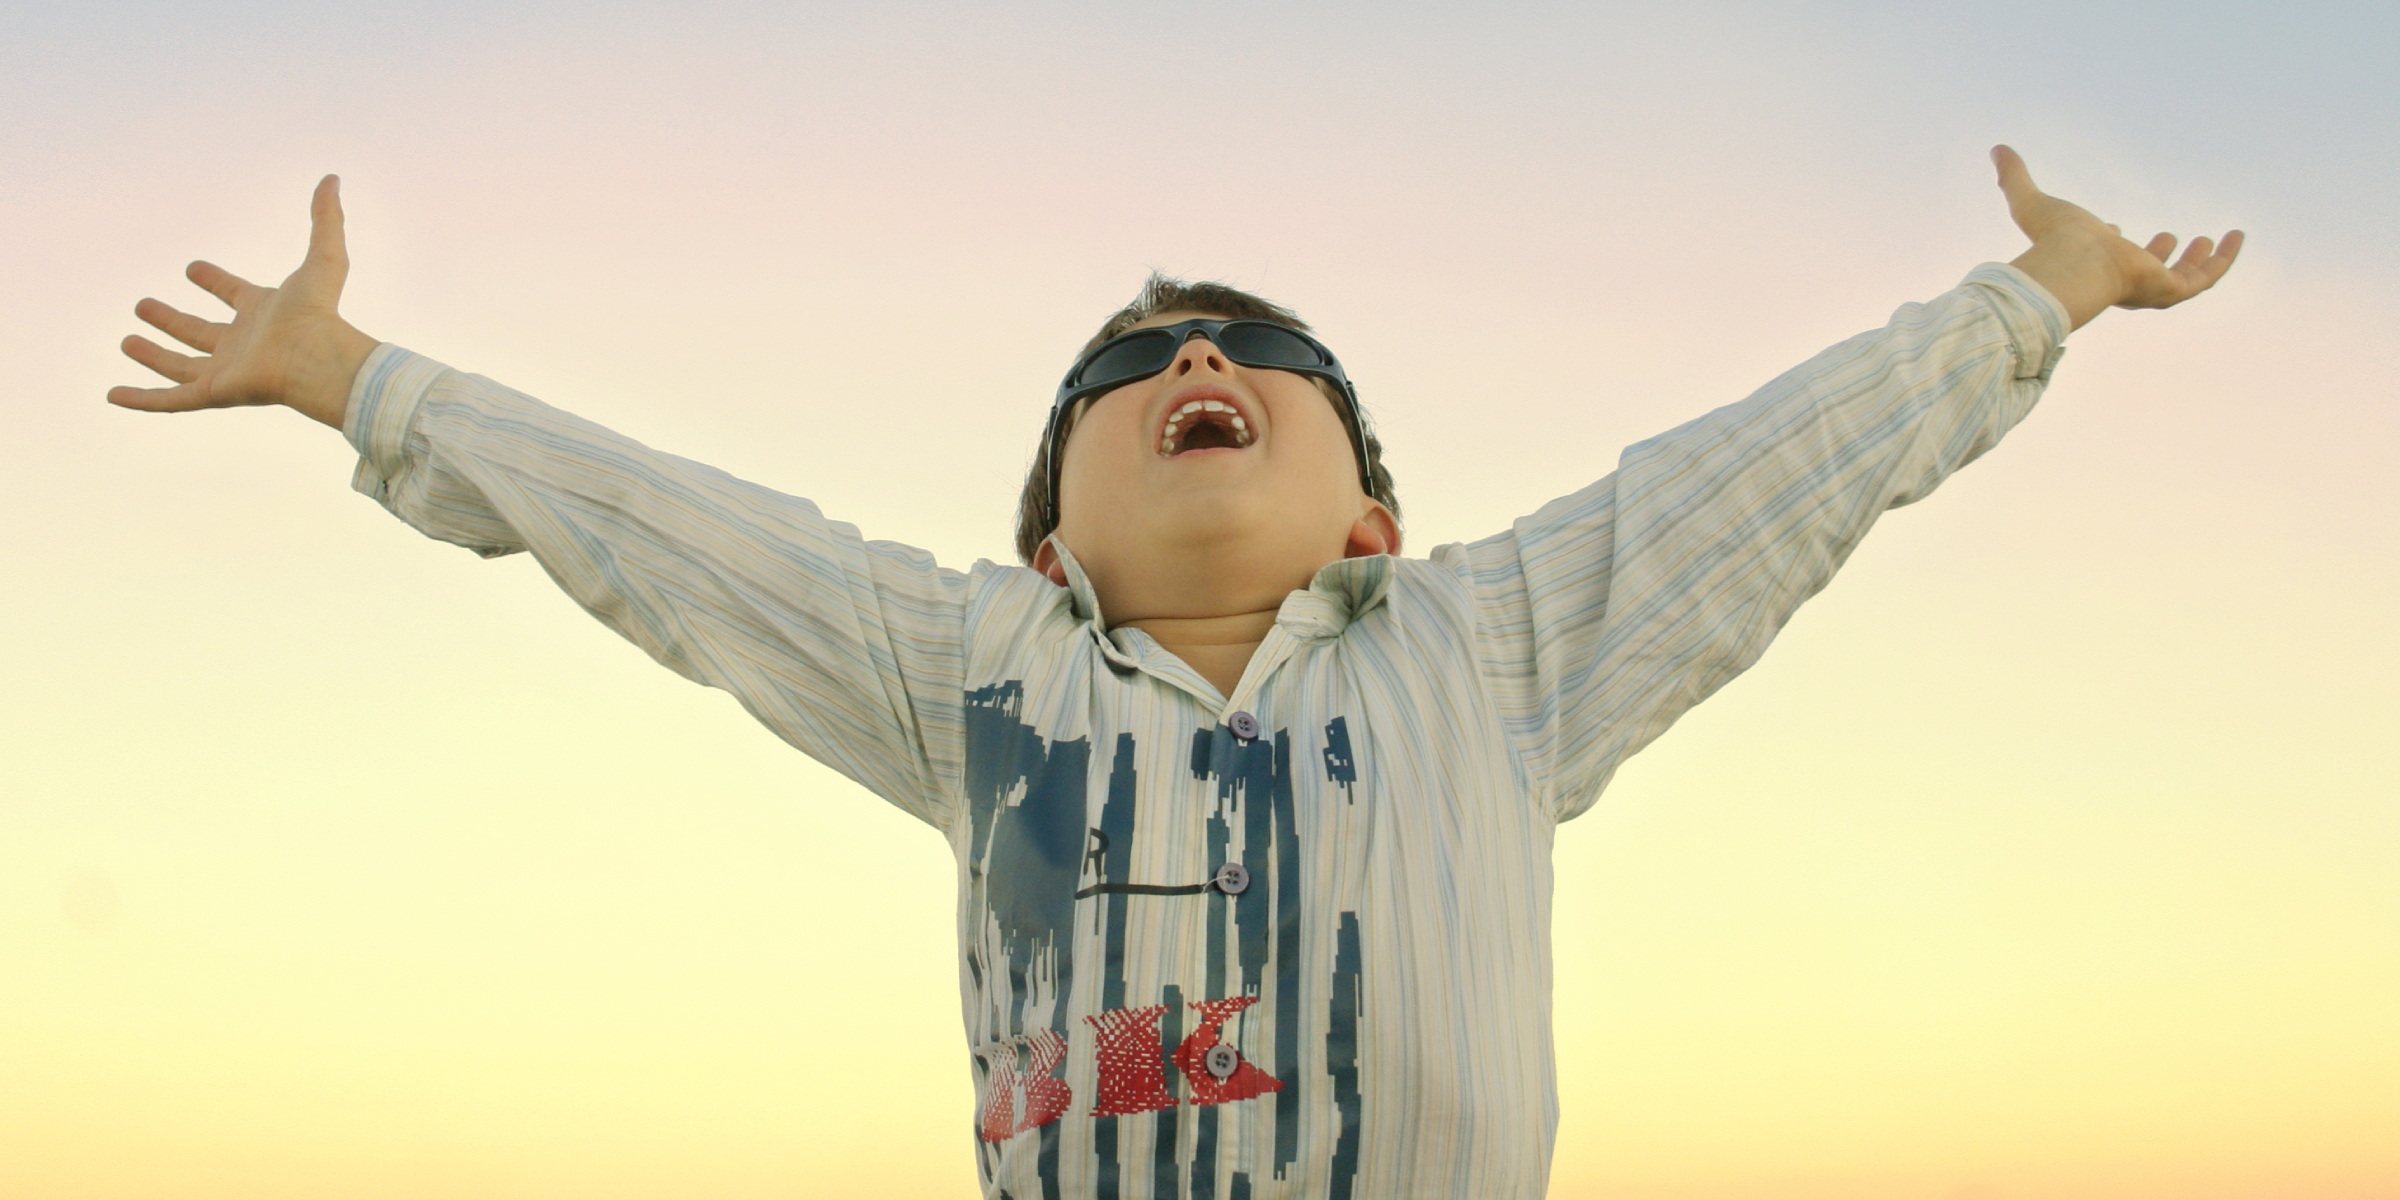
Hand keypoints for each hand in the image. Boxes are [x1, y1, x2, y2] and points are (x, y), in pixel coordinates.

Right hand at [109, 175, 378, 429]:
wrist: (318, 358)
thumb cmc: (321, 312)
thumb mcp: (323, 257)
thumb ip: (326, 218)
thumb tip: (333, 177)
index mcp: (264, 313)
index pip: (235, 294)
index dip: (215, 281)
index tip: (193, 268)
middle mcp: (244, 344)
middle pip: (201, 332)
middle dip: (172, 320)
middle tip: (143, 305)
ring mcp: (227, 371)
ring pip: (181, 366)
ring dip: (153, 355)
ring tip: (126, 340)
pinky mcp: (212, 394)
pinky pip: (168, 401)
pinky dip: (141, 399)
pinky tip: (113, 396)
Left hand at [1993, 144, 2242, 330]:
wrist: (2073, 267)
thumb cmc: (2053, 241)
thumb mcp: (2031, 202)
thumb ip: (2014, 177)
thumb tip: (1995, 149)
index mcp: (2091, 262)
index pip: (2105, 256)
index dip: (2113, 242)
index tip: (2115, 227)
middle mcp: (2120, 277)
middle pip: (2145, 270)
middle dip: (2159, 255)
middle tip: (2169, 236)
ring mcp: (2147, 287)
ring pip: (2182, 277)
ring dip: (2196, 259)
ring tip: (2210, 239)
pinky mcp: (2169, 290)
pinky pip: (2206, 278)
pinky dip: (2223, 259)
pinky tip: (2236, 237)